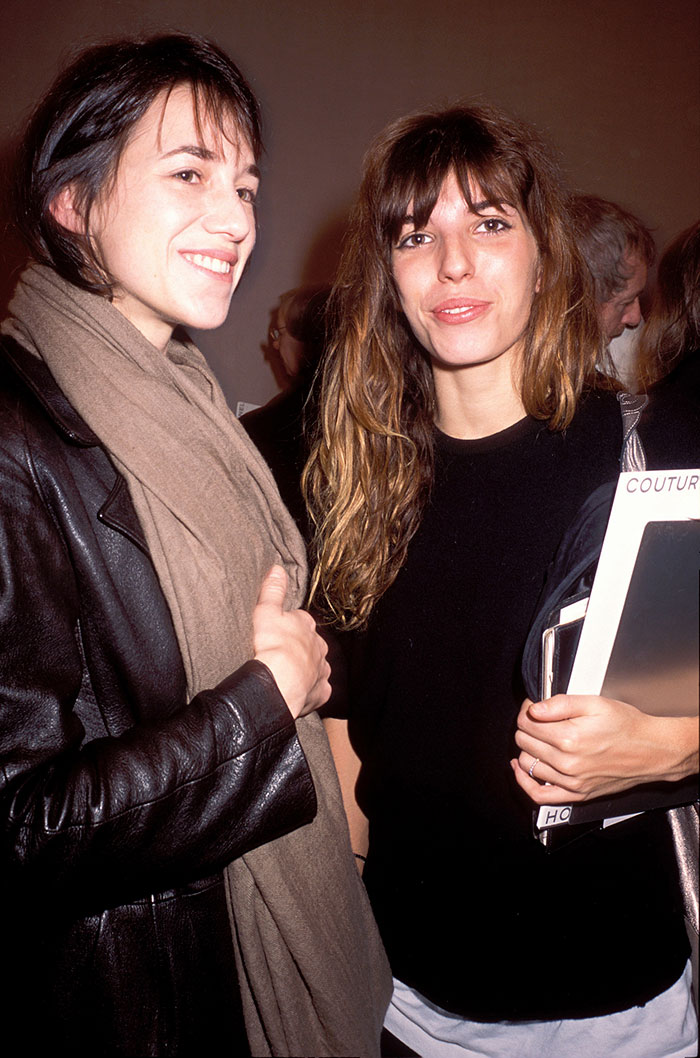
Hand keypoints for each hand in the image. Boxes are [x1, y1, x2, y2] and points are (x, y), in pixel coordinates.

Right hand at [253, 565, 330, 718]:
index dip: (290, 625)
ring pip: (318, 666)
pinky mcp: (319, 692)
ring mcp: (321, 670)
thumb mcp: (266, 611)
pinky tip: (301, 691)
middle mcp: (319, 646)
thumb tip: (278, 569)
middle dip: (301, 646)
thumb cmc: (272, 644)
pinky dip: (311, 690)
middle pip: (311, 643)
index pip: (301, 620)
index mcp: (306, 625)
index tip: (279, 630)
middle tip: (283, 653)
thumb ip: (273, 590)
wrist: (279, 681)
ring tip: (291, 673)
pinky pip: (318, 690)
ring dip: (308, 668)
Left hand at [511, 694, 698, 803]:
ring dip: (527, 749)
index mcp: (570, 737)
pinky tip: (522, 769)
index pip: (527, 723)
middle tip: (538, 719)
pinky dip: (525, 782)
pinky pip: (539, 795)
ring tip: (538, 738)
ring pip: (527, 764)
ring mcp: (571, 781)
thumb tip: (535, 708)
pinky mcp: (577, 794)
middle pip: (524, 742)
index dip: (527, 710)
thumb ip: (560, 704)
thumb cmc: (628, 727)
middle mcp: (568, 763)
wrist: (651, 751)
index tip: (534, 706)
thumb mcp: (595, 703)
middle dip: (527, 727)